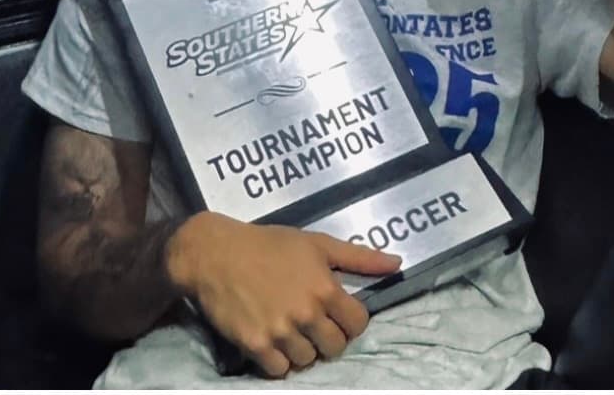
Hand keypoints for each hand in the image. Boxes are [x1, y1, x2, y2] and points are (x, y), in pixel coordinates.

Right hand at [165, 212, 400, 377]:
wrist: (216, 254)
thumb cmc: (269, 244)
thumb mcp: (317, 243)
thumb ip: (359, 257)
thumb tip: (397, 263)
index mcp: (325, 288)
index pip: (358, 324)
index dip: (350, 320)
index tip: (337, 313)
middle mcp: (306, 313)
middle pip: (335, 347)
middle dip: (328, 337)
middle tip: (312, 323)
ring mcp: (280, 332)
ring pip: (307, 360)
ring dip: (302, 349)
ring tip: (290, 330)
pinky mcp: (255, 345)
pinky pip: (279, 370)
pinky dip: (279, 361)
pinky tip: (273, 341)